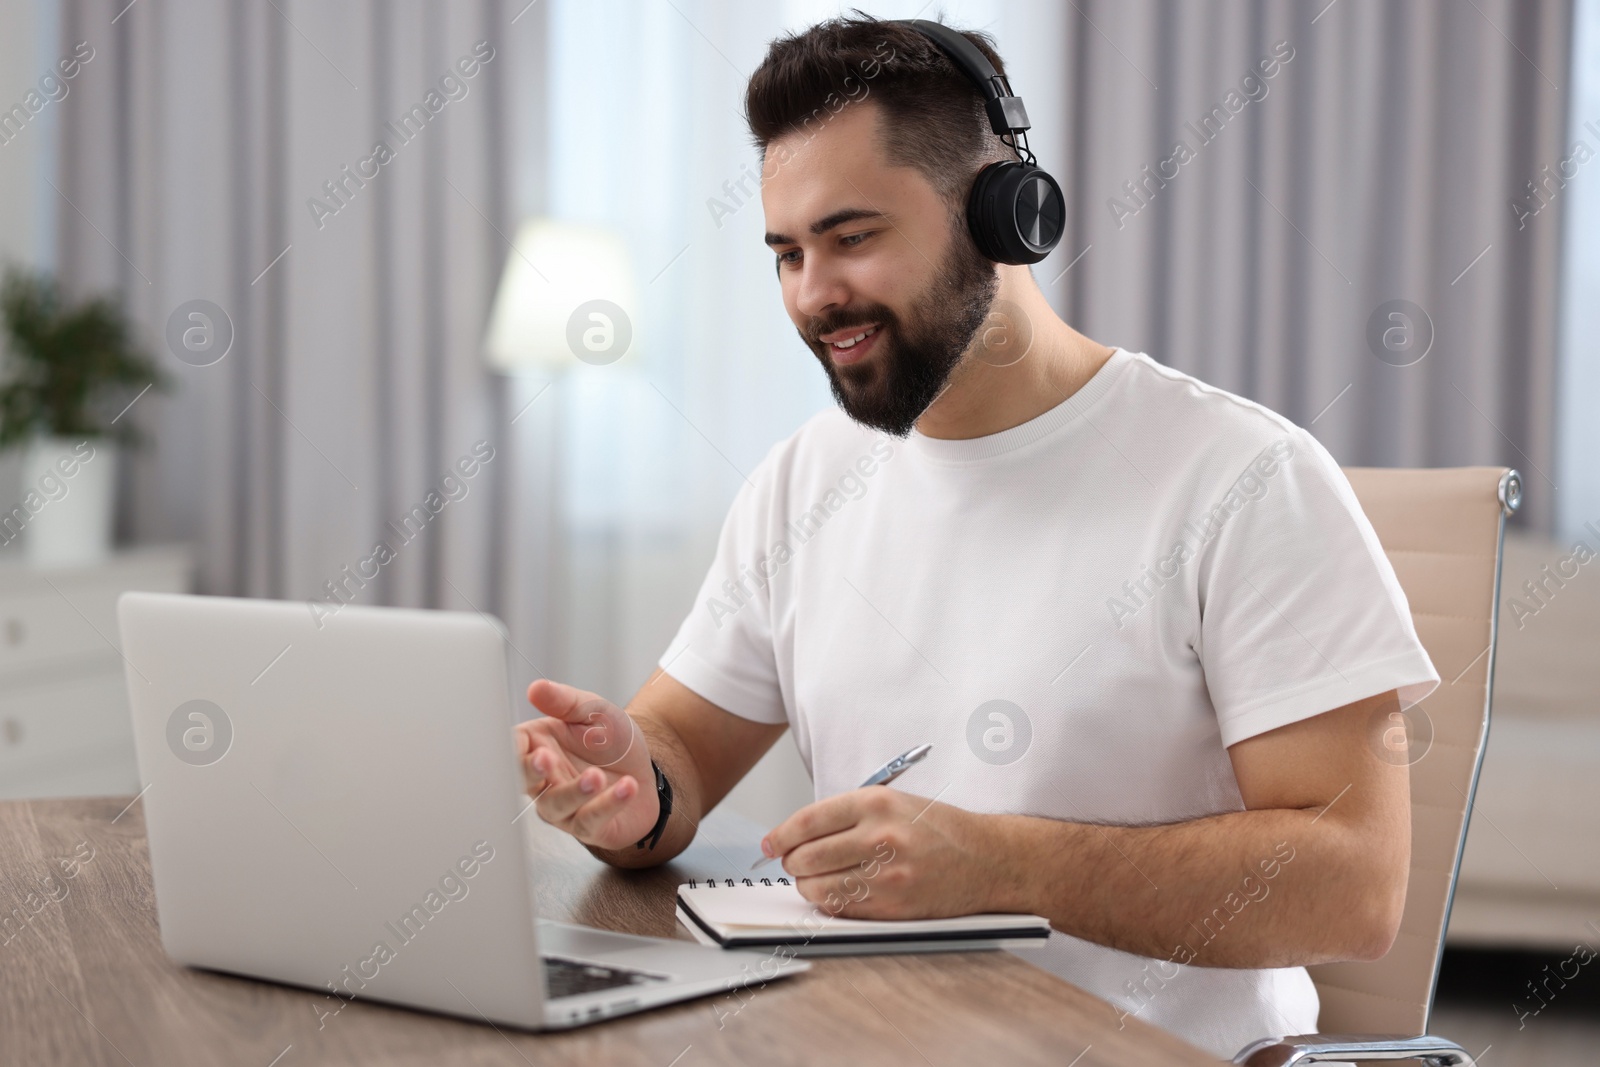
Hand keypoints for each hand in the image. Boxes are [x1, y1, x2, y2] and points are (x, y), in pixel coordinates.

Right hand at [515, 680, 658, 850]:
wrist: (647, 769)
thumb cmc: (612, 741)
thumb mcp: (593, 711)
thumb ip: (564, 701)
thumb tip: (536, 687)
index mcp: (537, 746)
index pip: (512, 749)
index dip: (512, 749)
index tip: (525, 743)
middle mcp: (544, 779)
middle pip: (523, 781)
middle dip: (530, 771)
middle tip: (544, 758)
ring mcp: (563, 807)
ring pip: (555, 805)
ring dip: (575, 791)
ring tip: (596, 776)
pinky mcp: (588, 827)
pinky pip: (590, 821)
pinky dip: (609, 804)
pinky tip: (627, 787)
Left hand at [762, 789, 997, 919]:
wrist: (985, 858)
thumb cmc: (937, 827)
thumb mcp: (892, 800)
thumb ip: (844, 814)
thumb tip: (794, 835)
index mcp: (876, 803)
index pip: (807, 822)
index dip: (780, 835)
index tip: (770, 843)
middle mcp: (880, 837)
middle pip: (806, 857)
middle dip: (791, 862)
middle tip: (793, 861)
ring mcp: (886, 875)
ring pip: (818, 888)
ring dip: (807, 885)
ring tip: (814, 878)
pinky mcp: (892, 907)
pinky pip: (841, 908)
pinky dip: (829, 901)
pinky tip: (838, 890)